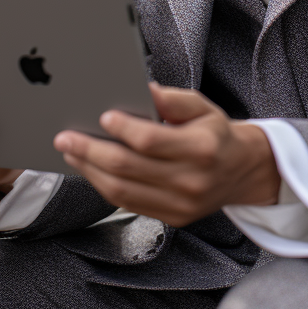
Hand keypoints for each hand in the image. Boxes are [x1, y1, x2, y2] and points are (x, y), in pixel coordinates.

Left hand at [54, 84, 279, 226]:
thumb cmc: (216, 135)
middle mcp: (192, 181)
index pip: (152, 141)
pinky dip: (104, 186)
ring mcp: (181, 205)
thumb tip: (145, 89)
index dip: (124, 129)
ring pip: (122, 191)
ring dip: (90, 171)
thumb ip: (174, 98)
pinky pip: (128, 204)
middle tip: (66, 137)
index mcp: (202, 149)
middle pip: (129, 168)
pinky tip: (90, 169)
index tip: (103, 116)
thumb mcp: (203, 107)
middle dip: (91, 151)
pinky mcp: (172, 219)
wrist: (241, 172)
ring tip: (71, 152)